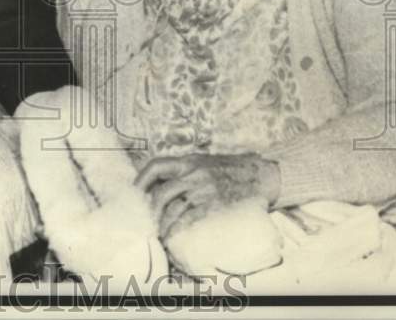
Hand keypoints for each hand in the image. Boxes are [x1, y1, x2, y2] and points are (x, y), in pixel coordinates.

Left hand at [135, 153, 280, 240]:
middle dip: (152, 210)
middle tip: (149, 220)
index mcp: (188, 160)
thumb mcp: (204, 161)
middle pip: (162, 192)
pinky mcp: (214, 203)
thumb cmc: (231, 169)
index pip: (156, 165)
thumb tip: (164, 182)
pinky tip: (174, 234)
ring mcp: (203, 188)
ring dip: (163, 223)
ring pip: (173, 207)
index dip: (142, 179)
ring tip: (161, 233)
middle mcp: (192, 173)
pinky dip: (178, 228)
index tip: (136, 191)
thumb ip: (185, 169)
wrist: (259, 175)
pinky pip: (189, 218)